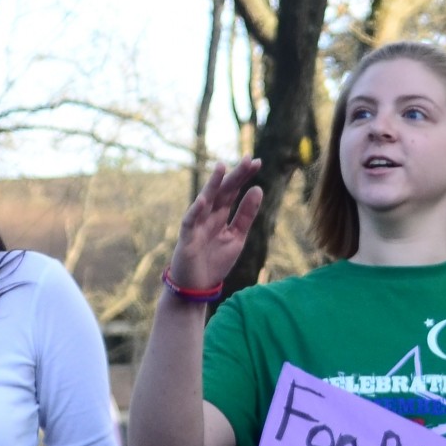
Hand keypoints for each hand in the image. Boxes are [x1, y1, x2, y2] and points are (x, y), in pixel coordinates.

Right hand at [168, 158, 264, 293]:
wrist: (197, 287)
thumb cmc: (215, 262)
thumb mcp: (237, 237)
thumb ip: (246, 215)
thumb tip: (258, 189)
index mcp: (221, 215)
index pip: (233, 191)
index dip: (244, 176)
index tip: (258, 162)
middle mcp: (208, 215)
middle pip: (222, 191)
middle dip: (235, 176)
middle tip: (248, 158)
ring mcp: (196, 225)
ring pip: (205, 201)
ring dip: (212, 185)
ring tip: (222, 167)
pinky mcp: (186, 238)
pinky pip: (190, 222)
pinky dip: (196, 211)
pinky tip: (204, 200)